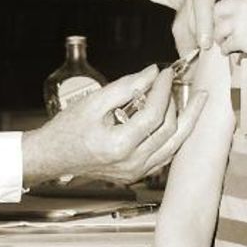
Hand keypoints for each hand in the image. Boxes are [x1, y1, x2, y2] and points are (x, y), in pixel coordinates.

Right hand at [22, 64, 207, 184]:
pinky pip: (165, 156)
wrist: (52, 157)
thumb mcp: (93, 102)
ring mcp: (136, 172)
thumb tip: (152, 73)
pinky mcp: (137, 174)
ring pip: (174, 146)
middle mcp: (131, 164)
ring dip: (185, 122)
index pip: (154, 114)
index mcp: (119, 146)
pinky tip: (179, 120)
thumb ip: (126, 86)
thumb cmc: (67, 130)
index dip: (163, 90)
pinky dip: (174, 137)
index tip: (166, 72)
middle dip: (181, 104)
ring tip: (194, 101)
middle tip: (184, 84)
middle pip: (171, 132)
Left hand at [213, 0, 246, 63]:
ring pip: (218, 29)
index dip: (228, 5)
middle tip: (223, 29)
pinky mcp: (238, 39)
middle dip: (218, 20)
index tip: (230, 14)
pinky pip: (225, 45)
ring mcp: (239, 22)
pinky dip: (225, 50)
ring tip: (223, 43)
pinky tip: (228, 53)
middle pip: (218, 10)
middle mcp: (242, 6)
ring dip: (220, 37)